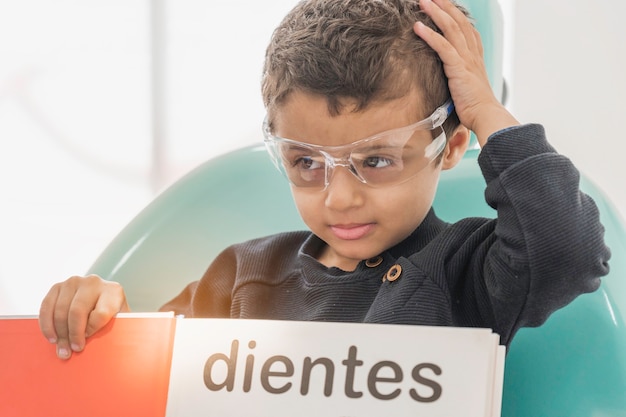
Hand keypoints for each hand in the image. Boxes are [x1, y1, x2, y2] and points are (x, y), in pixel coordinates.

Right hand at [39, 275, 129, 359]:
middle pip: (77, 311)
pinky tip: (52, 338)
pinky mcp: (58, 286)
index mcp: (114, 291)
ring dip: (59, 333)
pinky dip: (47, 325)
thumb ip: (109, 331)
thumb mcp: (117, 324)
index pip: (100, 313)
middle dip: (73, 334)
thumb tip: (94, 349)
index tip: (87, 343)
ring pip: (61, 310)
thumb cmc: (111, 318)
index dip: (91, 330)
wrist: (101, 303)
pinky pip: (46, 307)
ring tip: (63, 349)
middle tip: (73, 350)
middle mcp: (94, 282)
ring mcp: (74, 282)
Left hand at [414, 0, 518, 145]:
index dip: (457, 16)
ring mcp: (466, 60)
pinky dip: (429, 35)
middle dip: (445, 6)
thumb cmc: (475, 110)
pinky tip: (417, 26)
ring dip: (435, 13)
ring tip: (422, 1)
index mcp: (475, 59)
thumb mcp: (466, 90)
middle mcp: (472, 55)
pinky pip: (442, 47)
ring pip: (451, 29)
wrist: (485, 116)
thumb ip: (458, 82)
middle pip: (459, 22)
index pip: (467, 30)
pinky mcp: (459, 69)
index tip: (445, 6)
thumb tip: (449, 87)